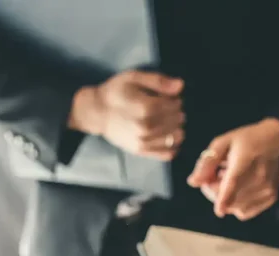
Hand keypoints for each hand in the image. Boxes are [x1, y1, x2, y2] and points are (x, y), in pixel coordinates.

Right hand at [68, 70, 184, 160]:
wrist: (97, 113)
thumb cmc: (116, 92)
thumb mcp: (134, 78)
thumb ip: (158, 81)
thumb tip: (181, 85)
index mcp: (146, 107)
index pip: (175, 105)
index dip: (176, 100)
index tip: (169, 98)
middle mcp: (147, 127)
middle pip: (177, 120)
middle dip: (176, 113)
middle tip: (167, 109)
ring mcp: (144, 141)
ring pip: (177, 137)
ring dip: (177, 128)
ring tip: (167, 121)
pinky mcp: (142, 151)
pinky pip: (168, 154)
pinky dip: (174, 146)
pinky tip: (168, 137)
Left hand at [187, 118, 278, 220]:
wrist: (278, 140)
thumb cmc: (247, 140)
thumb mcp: (223, 142)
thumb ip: (207, 162)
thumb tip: (193, 182)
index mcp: (245, 162)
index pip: (234, 184)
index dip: (225, 199)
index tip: (219, 210)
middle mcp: (259, 178)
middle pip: (231, 200)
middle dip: (215, 193)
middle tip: (214, 177)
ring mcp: (267, 190)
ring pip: (237, 209)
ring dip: (226, 200)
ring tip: (229, 180)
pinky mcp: (271, 198)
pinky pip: (246, 212)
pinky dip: (237, 206)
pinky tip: (239, 190)